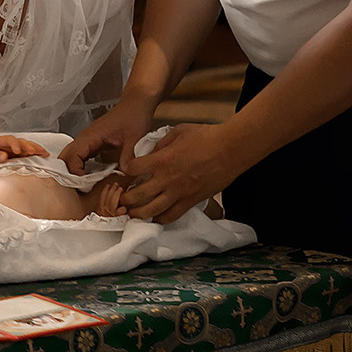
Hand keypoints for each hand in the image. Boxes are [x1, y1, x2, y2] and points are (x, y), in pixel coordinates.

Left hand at [0, 133, 48, 177]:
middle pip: (21, 142)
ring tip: (44, 153)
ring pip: (28, 146)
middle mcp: (9, 144)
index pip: (9, 140)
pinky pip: (30, 153)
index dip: (14, 144)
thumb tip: (3, 156)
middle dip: (29, 146)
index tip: (17, 151)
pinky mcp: (20, 156)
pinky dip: (38, 154)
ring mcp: (16, 149)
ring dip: (36, 149)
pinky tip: (45, 155)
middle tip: (35, 152)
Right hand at [62, 94, 158, 176]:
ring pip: (70, 158)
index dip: (75, 173)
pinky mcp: (92, 143)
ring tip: (86, 185)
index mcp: (90, 136)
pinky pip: (79, 157)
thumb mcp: (135, 138)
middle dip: (70, 174)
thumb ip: (129, 157)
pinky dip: (80, 168)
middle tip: (82, 189)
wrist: (136, 104)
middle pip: (65, 158)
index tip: (86, 185)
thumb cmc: (134, 115)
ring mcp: (87, 140)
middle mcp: (85, 138)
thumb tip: (125, 174)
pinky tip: (91, 177)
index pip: (72, 157)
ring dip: (73, 171)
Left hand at [115, 121, 243, 223]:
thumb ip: (160, 144)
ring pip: (152, 210)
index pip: (132, 169)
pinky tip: (155, 218)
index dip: (126, 170)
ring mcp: (179, 193)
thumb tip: (150, 153)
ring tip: (132, 213)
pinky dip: (160, 219)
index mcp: (162, 160)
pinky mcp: (191, 201)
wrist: (230, 150)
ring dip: (138, 213)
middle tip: (121, 198)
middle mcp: (167, 179)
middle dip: (125, 198)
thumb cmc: (206, 137)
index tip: (126, 171)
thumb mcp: (177, 132)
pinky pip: (171, 216)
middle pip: (137, 195)